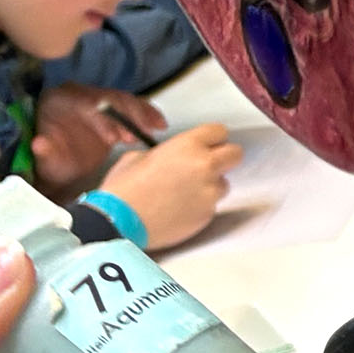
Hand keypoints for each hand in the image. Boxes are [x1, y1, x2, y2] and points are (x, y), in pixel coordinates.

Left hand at [31, 84, 161, 196]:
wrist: (63, 169)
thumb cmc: (54, 165)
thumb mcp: (46, 162)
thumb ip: (44, 152)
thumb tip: (39, 144)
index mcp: (58, 100)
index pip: (83, 102)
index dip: (101, 118)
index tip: (114, 139)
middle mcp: (77, 94)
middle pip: (107, 97)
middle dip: (125, 115)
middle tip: (135, 137)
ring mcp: (96, 99)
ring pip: (123, 99)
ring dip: (140, 115)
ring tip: (150, 132)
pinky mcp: (112, 108)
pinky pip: (133, 105)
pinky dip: (147, 114)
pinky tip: (159, 124)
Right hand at [96, 121, 239, 248]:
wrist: (118, 221)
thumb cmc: (123, 189)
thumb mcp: (138, 157)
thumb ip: (165, 153)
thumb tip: (172, 157)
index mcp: (187, 145)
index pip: (219, 131)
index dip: (213, 138)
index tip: (208, 144)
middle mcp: (204, 166)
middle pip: (235, 154)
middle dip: (224, 158)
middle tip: (207, 166)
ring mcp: (209, 192)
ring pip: (223, 183)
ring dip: (211, 185)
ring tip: (183, 193)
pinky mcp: (208, 215)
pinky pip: (212, 205)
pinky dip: (201, 205)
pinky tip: (179, 208)